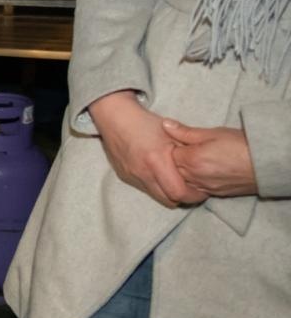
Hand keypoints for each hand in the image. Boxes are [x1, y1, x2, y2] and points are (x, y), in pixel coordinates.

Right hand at [87, 91, 202, 206]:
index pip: (178, 193)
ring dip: (168, 192)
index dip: (194, 195)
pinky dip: (155, 185)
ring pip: (156, 196)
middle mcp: (143, 173)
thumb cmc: (144, 122)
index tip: (202, 190)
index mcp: (156, 161)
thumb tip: (203, 165)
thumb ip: (187, 150)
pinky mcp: (124, 176)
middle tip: (192, 188)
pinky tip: (158, 173)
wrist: (114, 117)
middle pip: (169, 200)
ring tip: (176, 180)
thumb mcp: (170, 133)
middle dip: (183, 198)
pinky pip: (144, 188)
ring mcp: (132, 176)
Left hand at [164, 120, 257, 198]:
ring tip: (193, 162)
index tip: (177, 142)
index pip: (167, 155)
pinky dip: (193, 182)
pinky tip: (201, 173)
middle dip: (174, 161)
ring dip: (183, 173)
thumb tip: (165, 125)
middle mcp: (194, 176)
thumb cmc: (241, 145)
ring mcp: (204, 187)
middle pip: (172, 170)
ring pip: (182, 182)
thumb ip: (185, 132)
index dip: (171, 147)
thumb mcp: (213, 133)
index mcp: (191, 159)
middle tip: (184, 151)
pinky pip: (195, 190)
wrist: (265, 163)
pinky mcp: (214, 194)